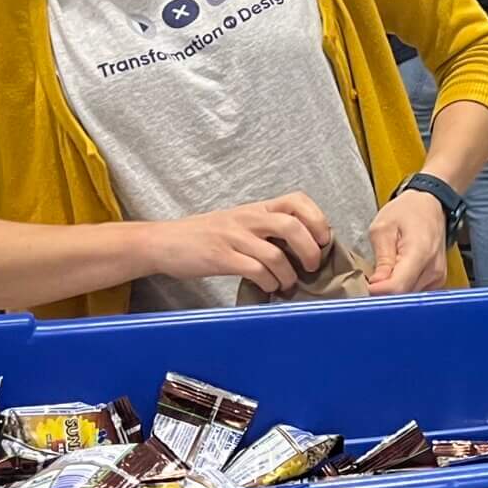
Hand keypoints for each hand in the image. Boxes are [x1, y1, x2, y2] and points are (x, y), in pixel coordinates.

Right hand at [142, 194, 332, 295]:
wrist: (164, 242)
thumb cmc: (206, 236)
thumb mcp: (240, 223)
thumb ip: (268, 229)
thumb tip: (305, 247)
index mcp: (256, 208)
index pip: (297, 200)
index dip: (317, 218)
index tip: (324, 239)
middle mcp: (247, 218)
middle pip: (292, 225)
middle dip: (310, 249)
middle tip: (312, 266)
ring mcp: (233, 237)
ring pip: (275, 253)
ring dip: (289, 274)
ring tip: (287, 283)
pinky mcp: (220, 257)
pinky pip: (255, 270)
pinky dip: (269, 282)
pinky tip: (269, 287)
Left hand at [368, 188, 450, 294]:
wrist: (431, 205)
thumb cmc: (407, 211)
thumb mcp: (384, 228)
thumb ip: (382, 258)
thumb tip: (377, 285)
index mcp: (420, 252)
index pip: (398, 287)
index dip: (378, 291)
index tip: (367, 285)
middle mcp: (434, 268)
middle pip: (404, 295)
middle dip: (384, 292)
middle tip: (372, 278)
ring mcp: (438, 276)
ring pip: (409, 297)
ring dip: (394, 290)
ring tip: (386, 272)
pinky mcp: (437, 280)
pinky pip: (416, 293)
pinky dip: (403, 288)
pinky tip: (397, 274)